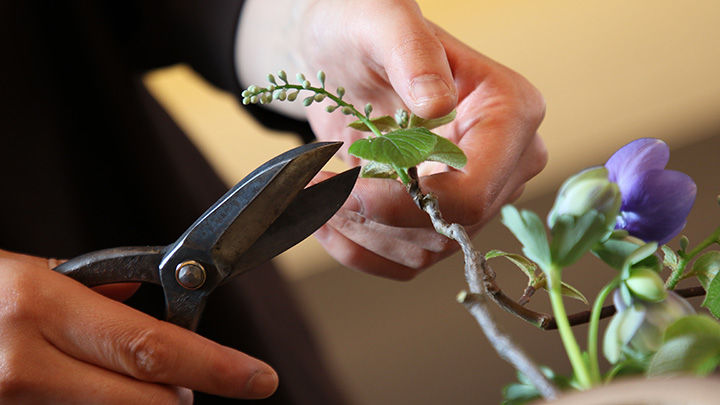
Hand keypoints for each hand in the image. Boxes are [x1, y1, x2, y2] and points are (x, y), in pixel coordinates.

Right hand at [0, 250, 277, 403]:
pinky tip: (77, 387)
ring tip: (112, 376)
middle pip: (148, 403)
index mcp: (40, 308)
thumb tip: (158, 315)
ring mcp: (10, 403)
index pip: (153, 347)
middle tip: (190, 382)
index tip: (259, 380)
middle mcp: (24, 363)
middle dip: (182, 396)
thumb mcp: (34, 278)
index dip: (217, 367)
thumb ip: (99, 300)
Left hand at [238, 0, 546, 279]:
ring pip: (422, 251)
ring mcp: (473, 196)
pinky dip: (355, 245)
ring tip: (315, 190)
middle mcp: (503, 163)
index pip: (475, 190)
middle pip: (448, 227)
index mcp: (509, 111)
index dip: (408, 201)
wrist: (343, 54)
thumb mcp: (382, 21)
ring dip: (357, 230)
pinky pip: (402, 260)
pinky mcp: (438, 218)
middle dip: (375, 215)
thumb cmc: (366, 27)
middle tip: (321, 186)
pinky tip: (323, 213)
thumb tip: (437, 104)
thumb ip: (413, 53)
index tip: (349, 184)